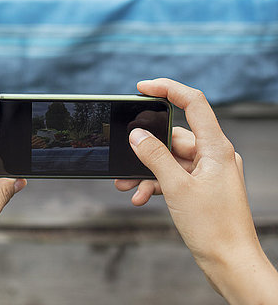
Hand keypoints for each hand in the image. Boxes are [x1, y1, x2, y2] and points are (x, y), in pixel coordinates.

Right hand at [115, 79, 277, 304]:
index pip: (193, 102)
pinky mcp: (203, 188)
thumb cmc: (214, 228)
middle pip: (175, 135)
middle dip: (146, 147)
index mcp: (216, 147)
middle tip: (123, 153)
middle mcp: (215, 154)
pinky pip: (176, 176)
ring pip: (172, 159)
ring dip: (148, 170)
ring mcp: (210, 172)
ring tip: (126, 185)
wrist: (232, 266)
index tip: (142, 88)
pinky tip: (140, 196)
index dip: (168, 89)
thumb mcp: (176, 188)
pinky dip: (157, 183)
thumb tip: (136, 135)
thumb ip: (154, 157)